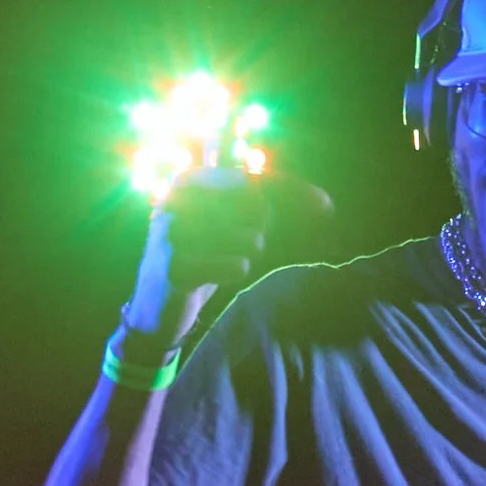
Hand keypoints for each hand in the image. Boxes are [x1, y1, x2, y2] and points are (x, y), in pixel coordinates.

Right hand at [124, 168, 332, 337]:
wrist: (158, 306)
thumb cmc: (205, 255)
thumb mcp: (234, 223)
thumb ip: (275, 202)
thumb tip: (326, 202)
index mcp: (191, 178)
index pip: (256, 180)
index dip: (294, 192)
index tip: (326, 206)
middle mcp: (178, 197)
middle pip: (258, 206)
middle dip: (258, 229)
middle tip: (233, 244)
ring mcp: (174, 230)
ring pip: (252, 239)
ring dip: (245, 254)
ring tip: (219, 259)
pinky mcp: (176, 264)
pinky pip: (238, 266)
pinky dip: (233, 272)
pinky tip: (210, 277)